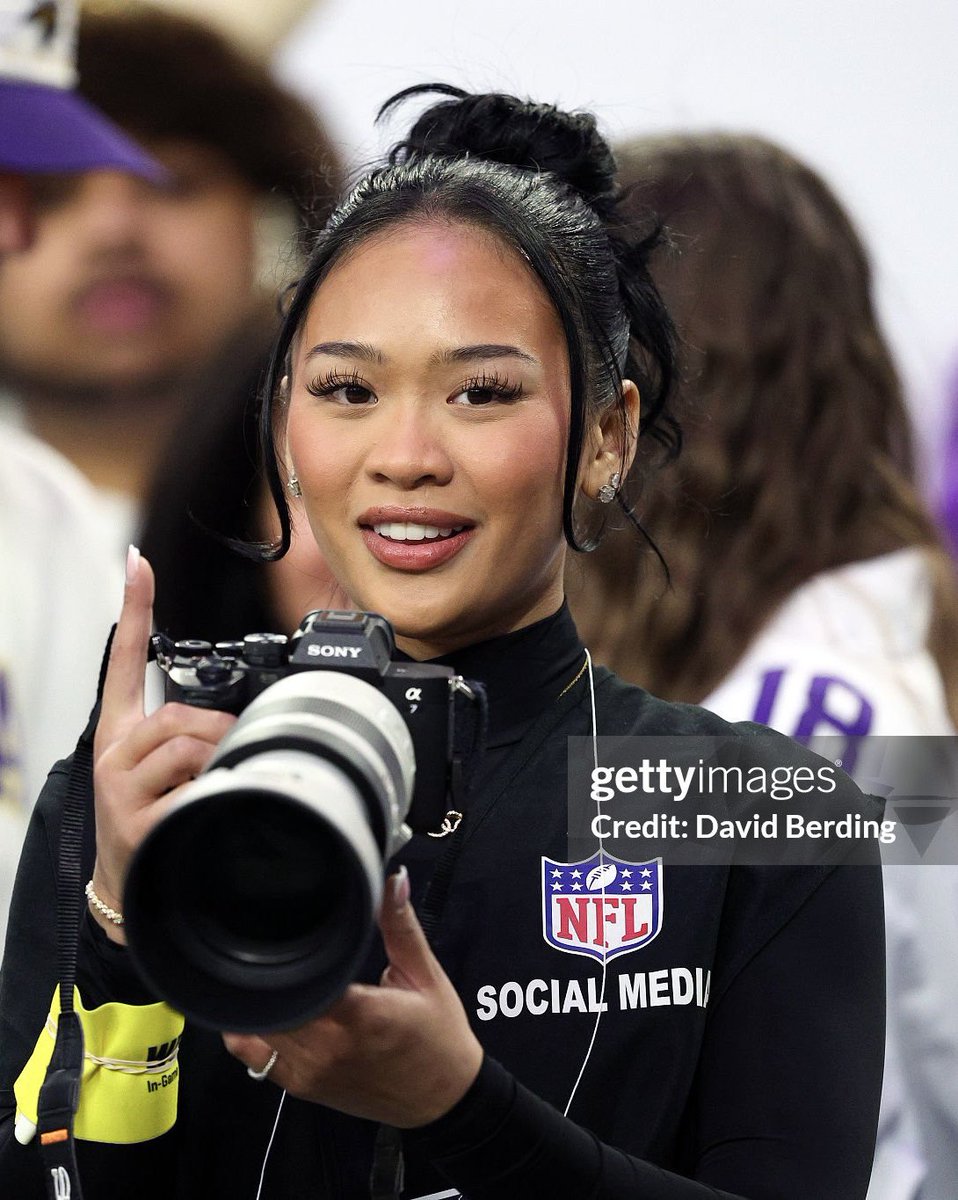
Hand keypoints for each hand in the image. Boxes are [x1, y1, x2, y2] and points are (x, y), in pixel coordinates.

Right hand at [90, 547, 235, 942]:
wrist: (128, 889)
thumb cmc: (151, 819)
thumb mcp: (164, 770)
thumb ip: (191, 735)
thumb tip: (234, 716)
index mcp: (121, 732)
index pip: (124, 659)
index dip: (134, 609)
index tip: (138, 562)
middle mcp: (113, 754)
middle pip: (174, 712)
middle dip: (216, 730)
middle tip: (230, 757)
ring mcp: (119, 790)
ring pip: (184, 743)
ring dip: (218, 759)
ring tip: (218, 787)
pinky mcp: (134, 823)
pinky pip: (191, 789)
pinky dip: (210, 796)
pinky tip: (205, 813)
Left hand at [224, 867, 483, 1127]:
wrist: (442, 1099)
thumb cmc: (438, 1035)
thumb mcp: (425, 974)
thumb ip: (401, 926)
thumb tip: (393, 880)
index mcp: (360, 1015)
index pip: (299, 979)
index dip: (286, 950)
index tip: (285, 924)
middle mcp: (327, 1047)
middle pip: (271, 1001)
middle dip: (270, 969)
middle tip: (277, 939)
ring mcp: (309, 1071)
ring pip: (256, 1027)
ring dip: (260, 998)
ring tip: (274, 971)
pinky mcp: (301, 1086)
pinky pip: (253, 1055)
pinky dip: (251, 1028)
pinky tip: (268, 1007)